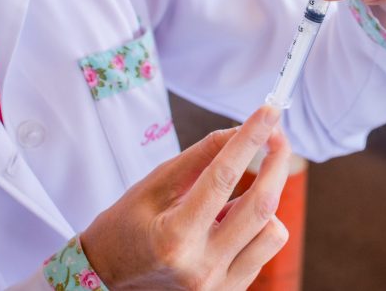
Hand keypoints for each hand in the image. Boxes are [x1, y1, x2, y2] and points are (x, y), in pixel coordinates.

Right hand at [80, 106, 290, 290]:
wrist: (108, 281)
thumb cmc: (125, 229)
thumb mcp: (153, 186)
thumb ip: (199, 158)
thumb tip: (238, 131)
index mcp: (174, 238)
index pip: (223, 178)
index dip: (249, 139)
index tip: (269, 112)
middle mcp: (201, 268)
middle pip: (261, 206)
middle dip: (277, 162)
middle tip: (277, 134)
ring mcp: (219, 287)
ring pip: (273, 232)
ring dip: (267, 200)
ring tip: (239, 194)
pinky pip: (264, 250)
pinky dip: (257, 225)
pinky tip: (231, 220)